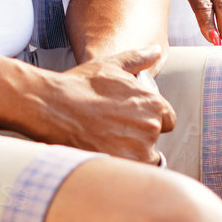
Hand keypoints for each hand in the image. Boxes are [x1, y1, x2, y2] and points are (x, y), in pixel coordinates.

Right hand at [31, 46, 174, 162]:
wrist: (54, 106)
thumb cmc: (81, 85)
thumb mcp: (111, 65)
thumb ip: (139, 59)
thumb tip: (155, 50)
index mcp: (153, 103)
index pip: (167, 120)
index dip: (150, 119)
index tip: (132, 120)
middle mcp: (151, 127)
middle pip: (154, 139)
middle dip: (137, 136)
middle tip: (112, 129)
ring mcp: (138, 149)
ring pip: (144, 158)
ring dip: (130, 153)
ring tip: (106, 141)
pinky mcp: (123, 166)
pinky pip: (131, 171)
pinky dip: (120, 165)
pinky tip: (103, 152)